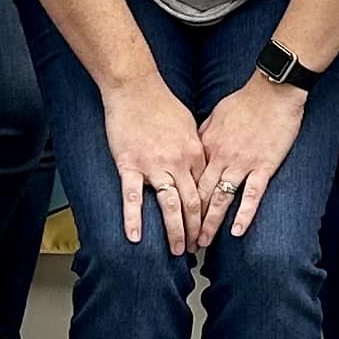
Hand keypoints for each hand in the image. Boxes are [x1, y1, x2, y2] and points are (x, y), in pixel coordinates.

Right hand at [101, 73, 203, 254]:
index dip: (208, 214)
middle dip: (196, 231)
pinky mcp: (129, 164)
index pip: (205, 191)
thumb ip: (195, 150)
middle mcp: (178, 162)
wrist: (135, 87)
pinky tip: (135, 238)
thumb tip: (201, 168)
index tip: (208, 230)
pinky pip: (132, 197)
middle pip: (192, 204)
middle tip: (196, 250)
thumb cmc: (162, 103)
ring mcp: (153, 165)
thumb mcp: (189, 125)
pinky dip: (134, 219)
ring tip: (178, 252)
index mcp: (195, 153)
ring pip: (169, 206)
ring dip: (175, 232)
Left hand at [195, 74, 306, 244]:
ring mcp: (242, 163)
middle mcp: (220, 158)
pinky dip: (243, 214)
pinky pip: (252, 195)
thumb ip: (202, 137)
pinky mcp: (263, 166)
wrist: (272, 91)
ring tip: (202, 244)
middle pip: (200, 195)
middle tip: (182, 242)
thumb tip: (192, 152)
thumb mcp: (215, 116)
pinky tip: (236, 232)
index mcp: (207, 146)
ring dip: (210, 223)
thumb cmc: (244, 101)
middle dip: (190, 221)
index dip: (179, 202)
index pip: (189, 181)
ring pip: (221, 198)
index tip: (173, 219)